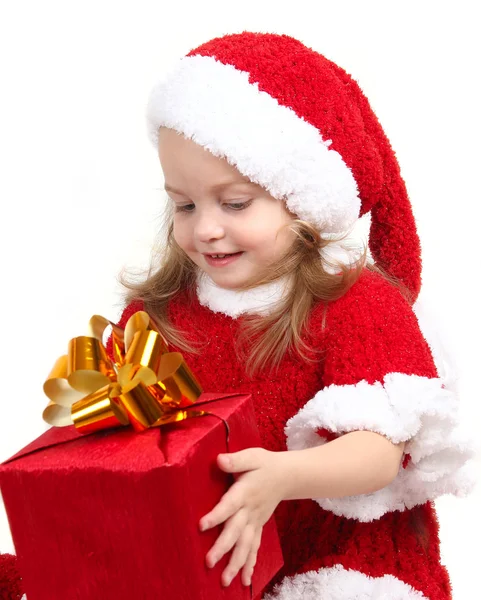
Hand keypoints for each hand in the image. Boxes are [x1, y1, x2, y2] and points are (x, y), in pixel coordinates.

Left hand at [199, 447, 286, 587]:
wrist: (287, 475)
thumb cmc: (265, 464)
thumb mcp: (252, 456)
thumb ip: (236, 460)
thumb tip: (219, 459)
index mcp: (245, 492)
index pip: (229, 505)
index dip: (216, 515)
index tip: (201, 526)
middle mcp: (250, 510)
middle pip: (235, 531)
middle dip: (223, 548)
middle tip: (209, 563)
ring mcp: (255, 521)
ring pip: (245, 545)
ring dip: (236, 564)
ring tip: (225, 581)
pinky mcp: (258, 526)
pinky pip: (254, 548)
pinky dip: (250, 564)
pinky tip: (245, 581)